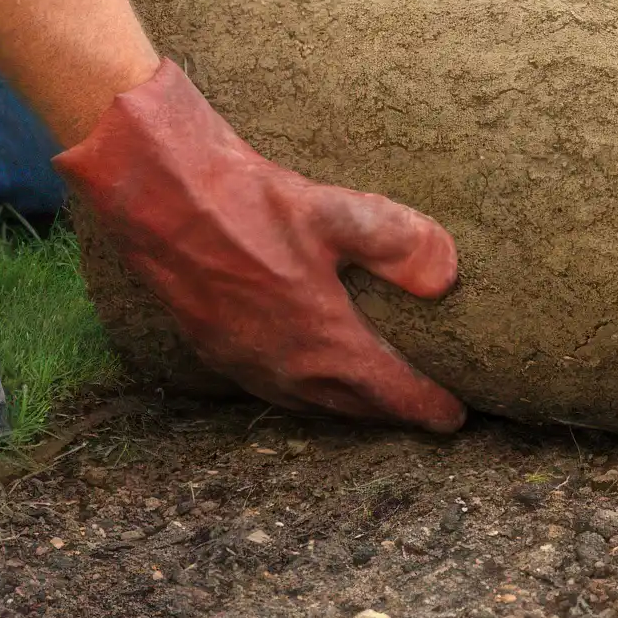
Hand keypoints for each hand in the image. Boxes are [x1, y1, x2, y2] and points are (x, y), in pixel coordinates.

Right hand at [56, 60, 466, 431]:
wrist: (162, 200)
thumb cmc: (251, 204)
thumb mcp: (339, 212)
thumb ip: (400, 244)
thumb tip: (447, 277)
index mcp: (323, 342)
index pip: (389, 391)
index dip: (426, 407)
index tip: (455, 417)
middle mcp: (286, 368)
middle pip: (352, 407)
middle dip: (391, 413)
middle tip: (423, 414)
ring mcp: (247, 364)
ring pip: (310, 404)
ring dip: (347, 408)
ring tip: (374, 402)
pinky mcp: (215, 350)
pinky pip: (273, 390)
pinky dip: (305, 395)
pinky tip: (308, 377)